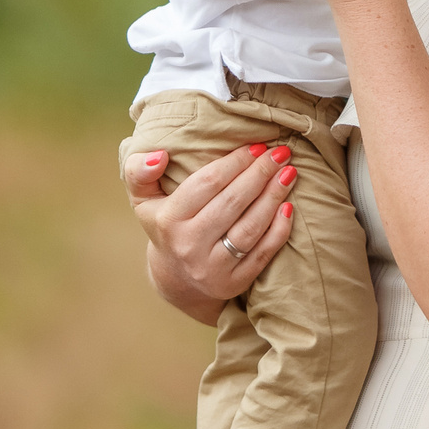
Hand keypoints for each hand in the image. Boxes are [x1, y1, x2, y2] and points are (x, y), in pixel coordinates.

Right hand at [123, 140, 298, 309]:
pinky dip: (279, 230)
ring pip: (250, 228)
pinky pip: (262, 254)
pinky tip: (288, 207)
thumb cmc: (165, 225)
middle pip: (232, 203)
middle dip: (260, 173)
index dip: (235, 162)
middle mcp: (189, 245)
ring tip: (289, 173)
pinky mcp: (233, 283)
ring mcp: (212, 268)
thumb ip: (139, 172)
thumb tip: (159, 155)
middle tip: (281, 153)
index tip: (256, 145)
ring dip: (274, 197)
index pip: (207, 183)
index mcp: (168, 220)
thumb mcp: (143, 199)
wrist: (176, 279)